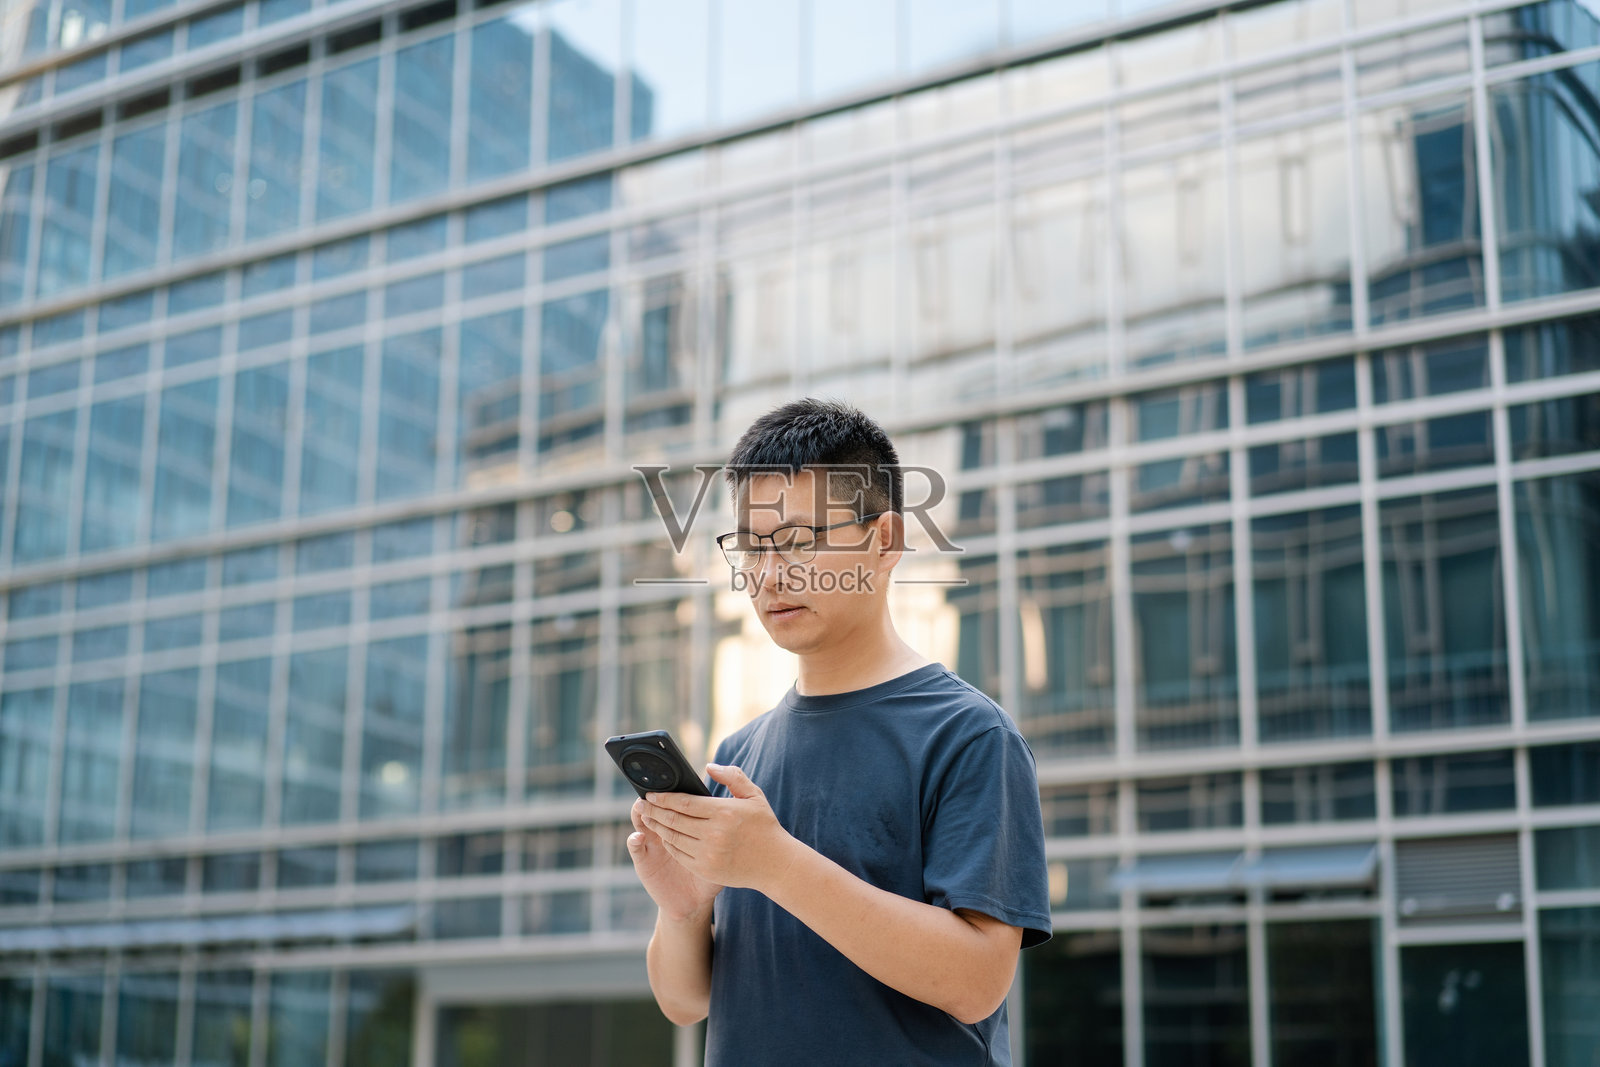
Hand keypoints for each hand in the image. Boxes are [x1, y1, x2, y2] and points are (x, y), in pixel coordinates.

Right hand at [628, 796, 720, 923]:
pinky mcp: (643, 860)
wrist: (695, 899)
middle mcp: (664, 829)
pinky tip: (639, 837)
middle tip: (652, 790)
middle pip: (655, 807)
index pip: (675, 801)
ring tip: (641, 807)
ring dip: (640, 814)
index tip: (672, 781)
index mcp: (684, 822)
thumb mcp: (719, 847)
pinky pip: (635, 847)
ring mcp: (651, 843)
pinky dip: (635, 840)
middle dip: (653, 799)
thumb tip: (722, 795)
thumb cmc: (713, 869)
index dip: (673, 793)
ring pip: (641, 822)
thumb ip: (721, 824)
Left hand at [637, 764, 802, 893]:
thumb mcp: (754, 796)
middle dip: (655, 811)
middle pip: (674, 820)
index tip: (651, 793)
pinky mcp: (707, 871)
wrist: (776, 865)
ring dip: (658, 827)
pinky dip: (669, 845)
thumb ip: (732, 777)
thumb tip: (709, 766)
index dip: (664, 797)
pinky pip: (680, 855)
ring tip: (649, 818)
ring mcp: (709, 854)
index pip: (685, 803)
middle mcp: (714, 834)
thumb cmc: (764, 826)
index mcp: (724, 812)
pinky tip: (665, 836)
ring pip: (674, 838)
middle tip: (643, 804)